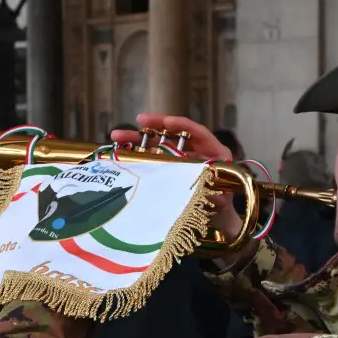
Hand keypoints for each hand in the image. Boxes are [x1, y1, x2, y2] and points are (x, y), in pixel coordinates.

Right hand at [110, 115, 251, 264]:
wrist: (215, 217)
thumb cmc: (221, 205)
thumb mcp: (221, 199)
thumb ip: (217, 194)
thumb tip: (211, 191)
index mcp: (212, 152)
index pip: (198, 133)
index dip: (183, 126)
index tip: (167, 122)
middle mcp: (193, 151)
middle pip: (173, 134)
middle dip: (154, 126)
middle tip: (138, 120)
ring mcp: (178, 159)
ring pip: (157, 144)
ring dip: (137, 139)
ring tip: (117, 136)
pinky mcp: (167, 168)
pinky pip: (151, 158)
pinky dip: (136, 155)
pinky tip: (119, 152)